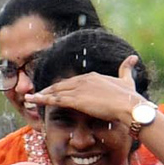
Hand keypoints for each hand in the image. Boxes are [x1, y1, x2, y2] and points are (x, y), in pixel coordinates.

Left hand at [25, 55, 142, 125]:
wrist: (130, 107)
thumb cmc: (130, 97)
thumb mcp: (128, 80)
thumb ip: (127, 69)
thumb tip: (133, 58)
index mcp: (92, 76)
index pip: (73, 81)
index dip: (64, 86)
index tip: (56, 90)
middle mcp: (83, 80)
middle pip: (61, 85)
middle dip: (49, 89)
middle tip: (39, 93)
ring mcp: (78, 89)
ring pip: (55, 91)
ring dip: (42, 94)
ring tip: (31, 97)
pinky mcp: (76, 100)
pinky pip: (55, 99)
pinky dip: (42, 99)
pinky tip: (33, 100)